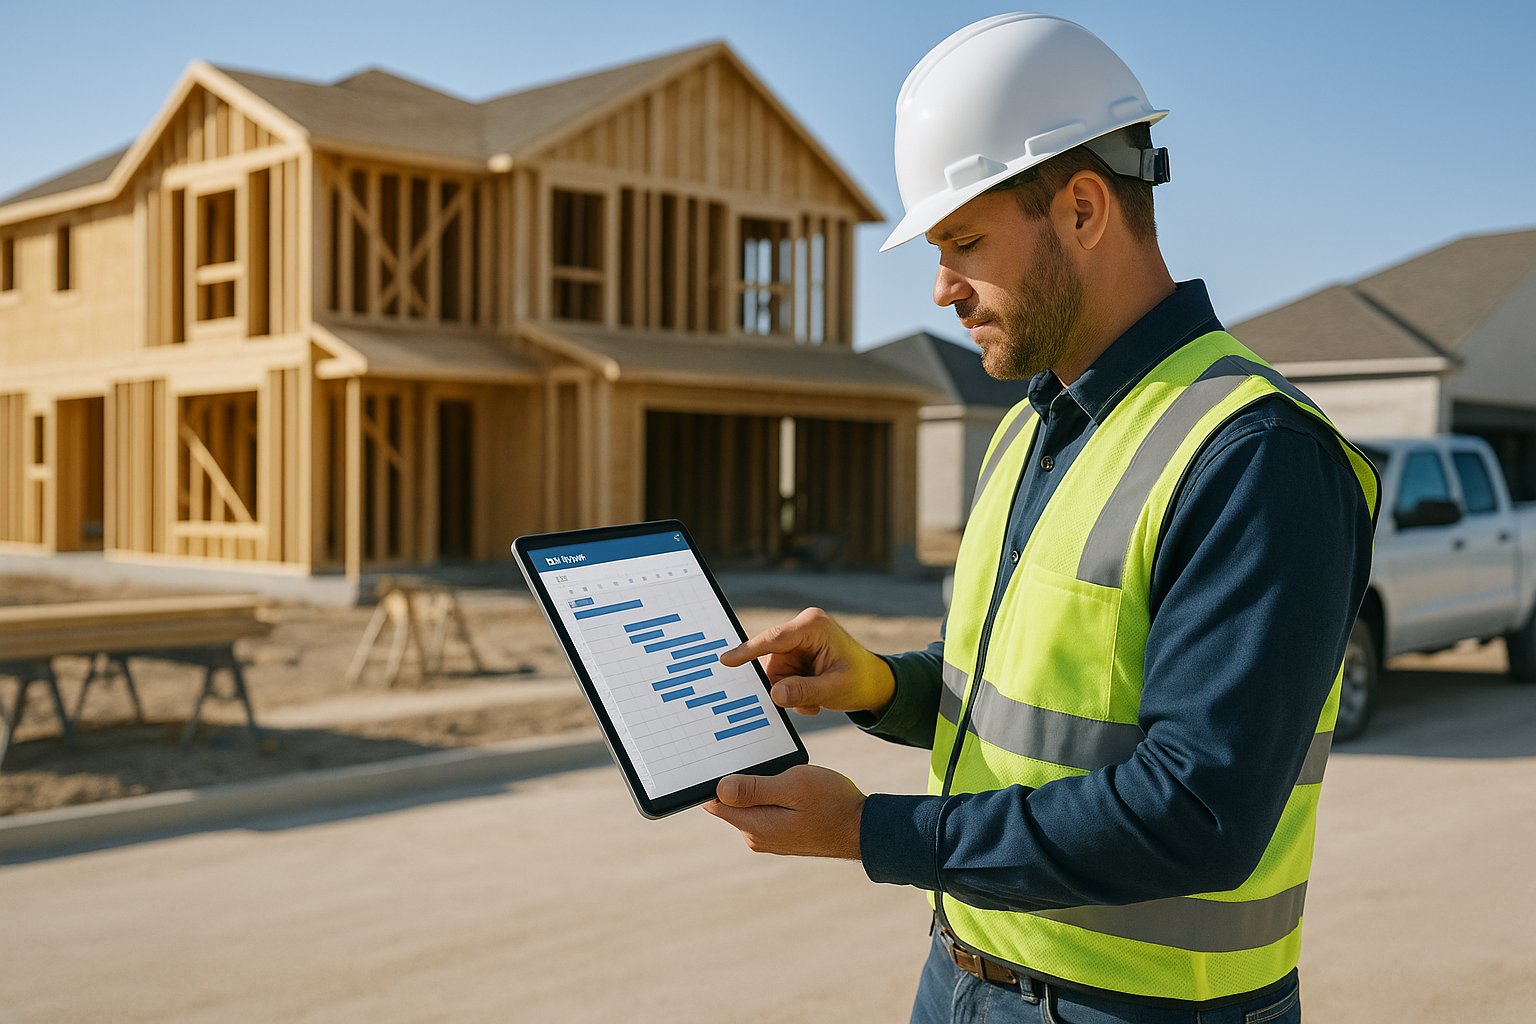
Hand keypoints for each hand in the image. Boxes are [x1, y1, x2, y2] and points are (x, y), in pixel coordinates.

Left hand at [702, 765, 864, 859]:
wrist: (863, 828)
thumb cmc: (832, 804)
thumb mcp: (794, 786)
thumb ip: (755, 788)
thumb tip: (719, 788)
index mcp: (755, 826)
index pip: (714, 802)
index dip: (714, 779)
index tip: (724, 758)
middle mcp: (756, 836)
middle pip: (731, 801)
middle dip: (741, 779)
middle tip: (764, 760)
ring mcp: (768, 837)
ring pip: (748, 804)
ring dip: (759, 786)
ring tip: (783, 773)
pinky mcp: (779, 834)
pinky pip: (763, 810)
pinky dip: (770, 794)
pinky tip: (789, 786)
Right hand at [719, 607, 895, 716]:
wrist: (874, 685)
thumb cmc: (860, 681)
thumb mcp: (833, 689)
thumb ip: (804, 692)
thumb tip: (774, 694)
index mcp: (812, 626)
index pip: (773, 638)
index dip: (747, 650)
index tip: (726, 660)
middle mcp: (801, 630)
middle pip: (772, 662)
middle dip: (785, 686)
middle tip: (807, 704)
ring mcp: (796, 643)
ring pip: (774, 674)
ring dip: (791, 693)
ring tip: (815, 702)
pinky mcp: (794, 656)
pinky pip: (779, 678)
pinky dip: (793, 693)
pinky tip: (814, 699)